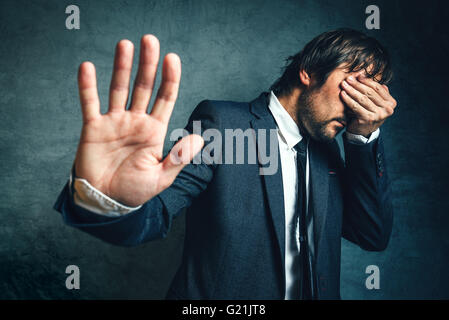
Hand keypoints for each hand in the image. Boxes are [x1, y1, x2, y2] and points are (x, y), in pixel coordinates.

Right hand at [73, 35, 203, 206]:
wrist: (106, 202)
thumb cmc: (135, 191)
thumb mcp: (161, 177)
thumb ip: (178, 158)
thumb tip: (199, 138)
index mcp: (154, 130)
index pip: (165, 98)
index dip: (170, 78)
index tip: (172, 58)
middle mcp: (136, 121)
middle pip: (144, 86)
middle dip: (148, 64)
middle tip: (150, 40)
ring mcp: (114, 122)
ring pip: (119, 88)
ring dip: (122, 67)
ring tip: (125, 44)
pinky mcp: (93, 128)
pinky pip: (89, 103)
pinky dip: (88, 86)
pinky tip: (88, 67)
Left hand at [340, 73, 396, 136]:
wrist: (363, 132)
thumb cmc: (368, 113)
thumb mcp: (374, 102)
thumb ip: (373, 90)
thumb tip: (364, 73)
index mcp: (391, 103)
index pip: (378, 88)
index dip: (367, 80)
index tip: (358, 75)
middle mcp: (387, 109)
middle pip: (369, 92)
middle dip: (357, 84)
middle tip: (348, 79)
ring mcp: (378, 115)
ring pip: (362, 99)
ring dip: (351, 90)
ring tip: (344, 84)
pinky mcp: (367, 119)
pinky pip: (355, 106)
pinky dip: (348, 99)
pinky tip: (342, 94)